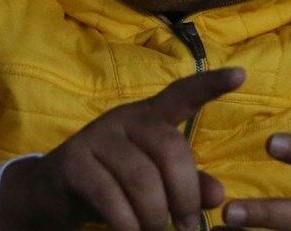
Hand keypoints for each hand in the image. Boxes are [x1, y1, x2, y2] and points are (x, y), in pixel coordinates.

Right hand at [0, 67, 245, 230]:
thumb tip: (219, 195)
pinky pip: (111, 196)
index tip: (240, 75)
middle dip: (185, 194)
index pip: (181, 94)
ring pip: (142, 178)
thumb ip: (187, 185)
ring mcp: (96, 137)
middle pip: (169, 148)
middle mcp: (124, 118)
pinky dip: (127, 223)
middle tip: (187, 226)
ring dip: (155, 216)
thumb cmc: (111, 184)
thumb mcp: (153, 184)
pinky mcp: (73, 162)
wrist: (49, 195)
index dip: (210, 85)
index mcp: (148, 117)